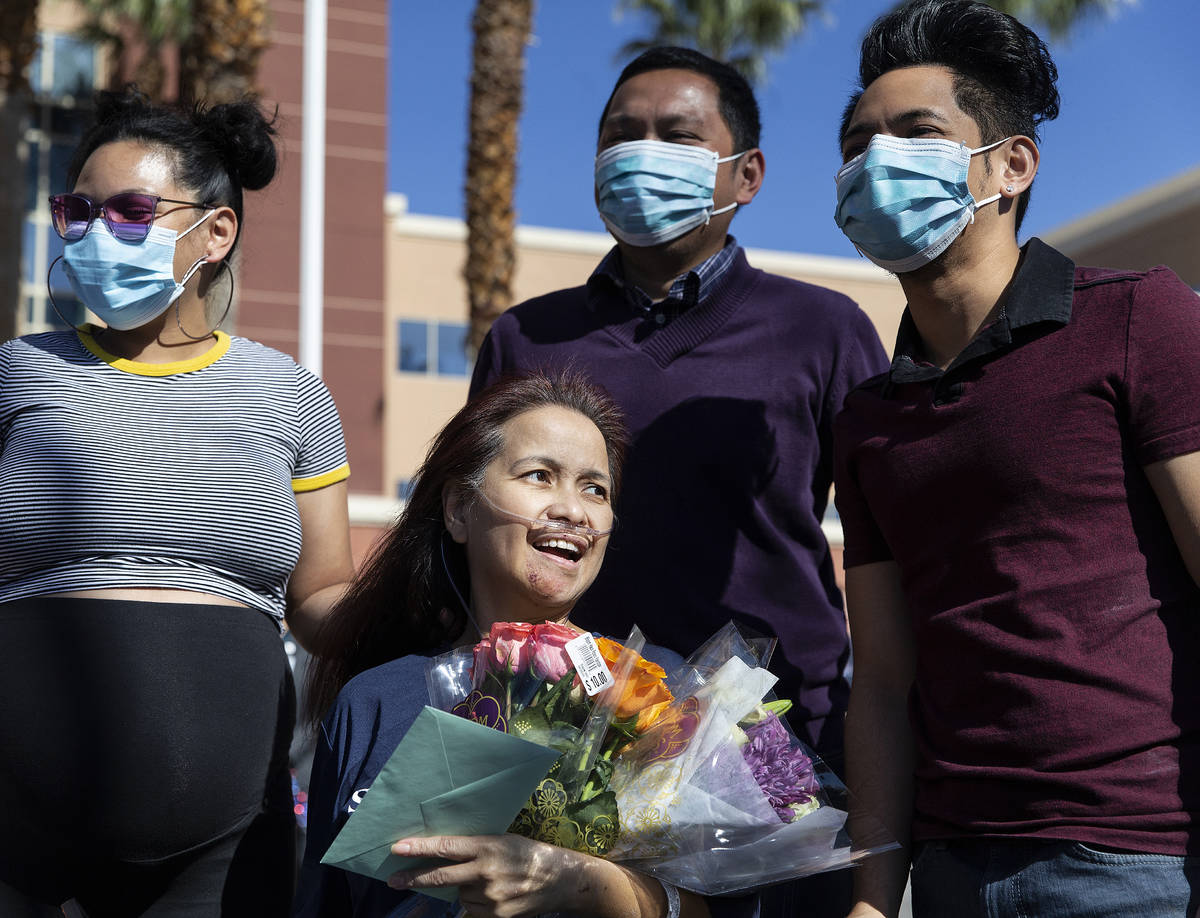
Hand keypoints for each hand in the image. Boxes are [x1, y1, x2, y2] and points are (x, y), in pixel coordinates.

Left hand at [387, 835, 588, 917]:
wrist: (560, 879)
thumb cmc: (528, 853)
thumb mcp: (502, 841)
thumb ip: (475, 849)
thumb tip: (443, 855)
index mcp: (488, 847)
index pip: (446, 847)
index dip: (420, 848)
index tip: (398, 848)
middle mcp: (486, 872)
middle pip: (441, 876)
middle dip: (414, 878)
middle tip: (393, 880)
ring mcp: (491, 897)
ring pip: (459, 896)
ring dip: (464, 890)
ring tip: (489, 882)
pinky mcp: (497, 916)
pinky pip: (472, 911)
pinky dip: (476, 904)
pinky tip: (494, 895)